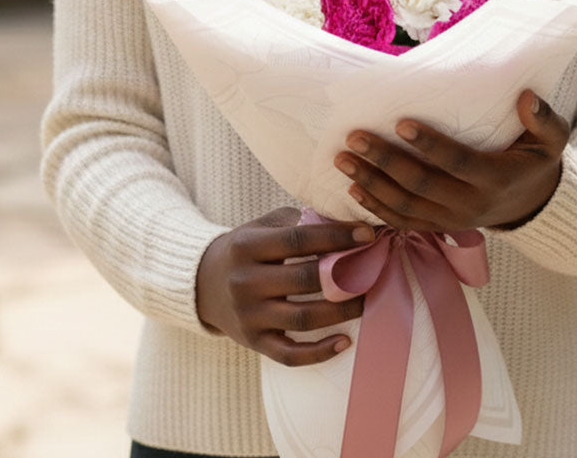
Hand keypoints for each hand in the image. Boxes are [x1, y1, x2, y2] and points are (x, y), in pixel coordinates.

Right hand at [196, 207, 373, 365]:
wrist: (203, 283)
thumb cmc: (248, 248)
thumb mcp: (264, 226)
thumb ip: (300, 222)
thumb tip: (348, 223)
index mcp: (248, 245)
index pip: (299, 240)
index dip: (336, 237)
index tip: (368, 235)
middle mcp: (244, 281)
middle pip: (303, 279)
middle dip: (344, 275)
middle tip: (373, 270)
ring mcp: (248, 315)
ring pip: (302, 318)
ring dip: (340, 311)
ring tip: (365, 301)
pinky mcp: (253, 342)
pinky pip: (289, 355)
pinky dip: (319, 352)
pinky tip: (344, 341)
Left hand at [335, 89, 568, 233]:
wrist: (531, 205)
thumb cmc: (535, 162)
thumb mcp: (552, 141)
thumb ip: (544, 120)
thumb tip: (527, 98)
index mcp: (495, 179)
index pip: (457, 162)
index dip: (429, 144)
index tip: (400, 122)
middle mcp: (470, 205)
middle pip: (421, 185)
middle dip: (384, 160)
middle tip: (354, 137)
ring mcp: (451, 220)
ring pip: (405, 206)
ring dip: (371, 183)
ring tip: (343, 159)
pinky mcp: (438, 227)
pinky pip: (403, 223)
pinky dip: (376, 208)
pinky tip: (353, 188)